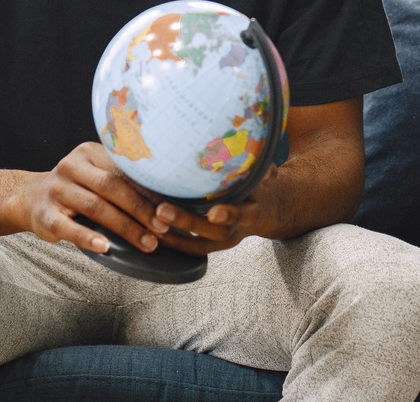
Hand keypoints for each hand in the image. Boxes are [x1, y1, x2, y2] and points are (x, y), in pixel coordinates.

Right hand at [8, 142, 169, 254]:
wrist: (29, 198)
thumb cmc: (76, 189)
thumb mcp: (95, 175)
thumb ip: (122, 180)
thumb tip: (167, 199)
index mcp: (89, 152)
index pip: (124, 171)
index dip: (149, 191)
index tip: (170, 209)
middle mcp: (72, 166)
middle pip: (112, 187)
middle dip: (141, 210)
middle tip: (162, 229)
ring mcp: (57, 190)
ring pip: (96, 207)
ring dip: (125, 227)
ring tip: (146, 243)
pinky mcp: (44, 214)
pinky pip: (68, 227)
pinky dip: (88, 237)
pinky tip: (105, 247)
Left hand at [150, 167, 277, 254]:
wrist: (263, 212)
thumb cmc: (257, 189)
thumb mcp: (263, 179)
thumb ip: (265, 172)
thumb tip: (268, 170)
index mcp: (251, 212)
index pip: (241, 215)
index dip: (228, 214)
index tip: (213, 212)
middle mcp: (235, 230)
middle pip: (213, 233)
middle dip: (187, 223)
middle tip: (162, 211)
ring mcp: (221, 240)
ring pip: (198, 245)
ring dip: (174, 237)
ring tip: (151, 225)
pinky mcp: (208, 245)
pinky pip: (190, 249)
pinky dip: (173, 243)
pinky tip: (152, 234)